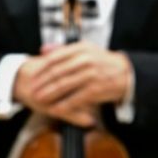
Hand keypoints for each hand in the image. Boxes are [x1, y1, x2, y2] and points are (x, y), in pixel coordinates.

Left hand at [14, 44, 131, 126]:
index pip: (55, 57)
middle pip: (57, 72)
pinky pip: (75, 99)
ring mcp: (90, 75)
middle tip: (32, 90)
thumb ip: (63, 49)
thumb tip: (43, 50)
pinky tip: (55, 109)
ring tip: (39, 99)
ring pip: (64, 85)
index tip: (33, 76)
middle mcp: (85, 60)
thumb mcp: (85, 50)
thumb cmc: (102, 62)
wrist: (125, 73)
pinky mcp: (95, 89)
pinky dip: (63, 105)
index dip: (42, 68)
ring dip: (49, 94)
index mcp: (81, 49)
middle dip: (42, 83)